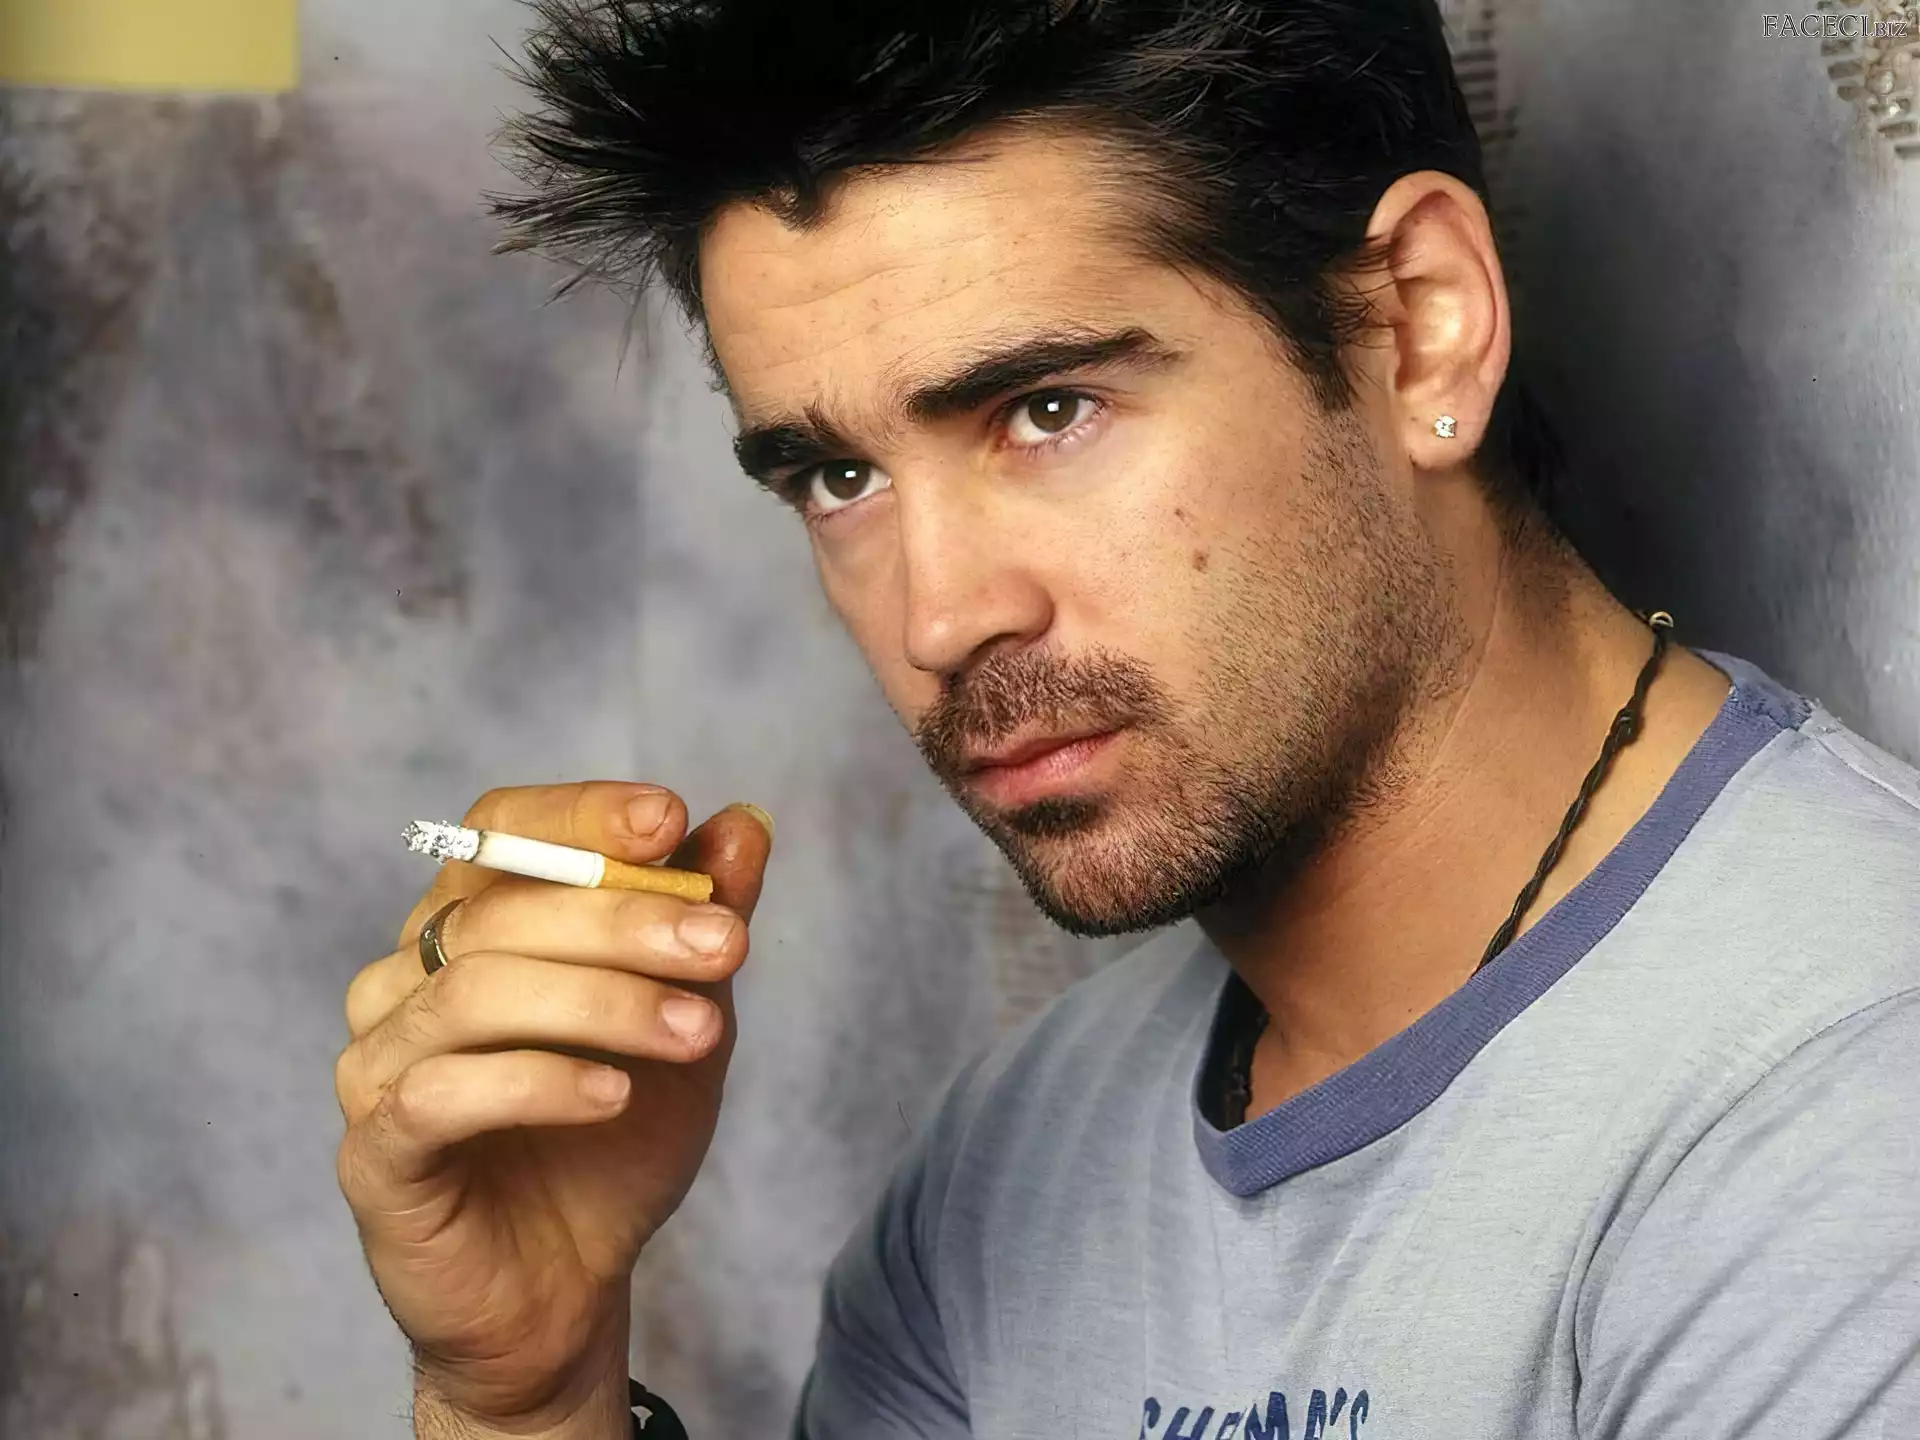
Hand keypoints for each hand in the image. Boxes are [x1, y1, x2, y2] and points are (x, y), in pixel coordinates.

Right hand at [334, 783, 773, 1429]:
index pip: (500, 829)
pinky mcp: (372, 1151)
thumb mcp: (686, 1021)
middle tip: (726, 943)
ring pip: (475, 992)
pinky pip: (441, 1094)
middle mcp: (405, 978)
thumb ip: (706, 923)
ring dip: (602, 1001)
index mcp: (468, 925)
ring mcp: (377, 1063)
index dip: (578, 814)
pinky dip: (539, 1082)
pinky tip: (614, 1094)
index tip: (671, 820)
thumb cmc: (613, 1142)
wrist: (566, 1287)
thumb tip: (745, 822)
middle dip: (626, 919)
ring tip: (697, 1032)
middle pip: (500, 911)